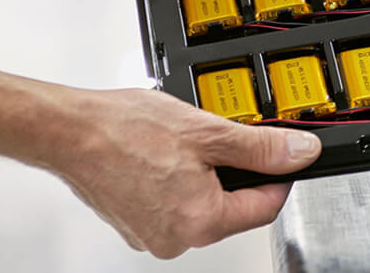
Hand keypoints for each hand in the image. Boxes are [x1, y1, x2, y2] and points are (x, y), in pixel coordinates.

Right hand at [52, 87, 320, 258]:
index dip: (280, 176)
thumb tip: (301, 153)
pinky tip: (167, 154)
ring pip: (203, 203)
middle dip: (237, 172)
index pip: (265, 206)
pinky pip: (174, 202)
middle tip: (226, 139)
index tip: (285, 155)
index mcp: (200, 223)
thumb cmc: (126, 131)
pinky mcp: (134, 222)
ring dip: (207, 174)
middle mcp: (175, 239)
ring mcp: (151, 234)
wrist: (69, 130)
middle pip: (233, 207)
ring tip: (189, 144)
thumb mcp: (210, 132)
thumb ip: (263, 148)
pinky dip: (179, 180)